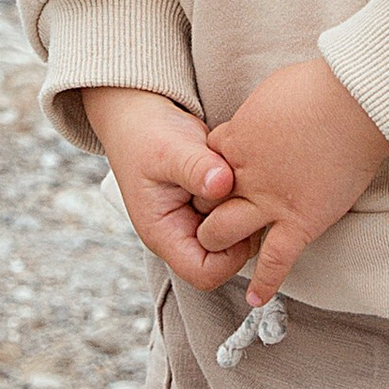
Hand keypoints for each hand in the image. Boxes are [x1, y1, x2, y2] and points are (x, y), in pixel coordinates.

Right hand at [84, 87, 237, 292]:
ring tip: (235, 174)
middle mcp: (184, 234)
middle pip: (228, 258)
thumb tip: (221, 184)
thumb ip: (195, 168)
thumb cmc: (146, 134)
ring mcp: (200, 220)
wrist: (141, 115)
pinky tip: (238, 169)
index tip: (235, 214)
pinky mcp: (214, 205)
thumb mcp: (168, 149)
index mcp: (165, 234)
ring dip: (246, 207)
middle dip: (241, 227)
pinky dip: (247, 194)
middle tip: (238, 188)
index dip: (229, 254)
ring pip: (240, 234)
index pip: (205, 273)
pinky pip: (242, 211)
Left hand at [200, 59, 388, 304]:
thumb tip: (268, 117)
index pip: (207, 163)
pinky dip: (264, 283)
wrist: (354, 104)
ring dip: (221, 240)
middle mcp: (244, 175)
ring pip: (223, 233)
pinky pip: (275, 260)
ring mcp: (270, 202)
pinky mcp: (300, 222)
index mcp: (236, 140)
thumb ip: (262, 114)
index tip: (226, 175)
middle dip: (208, 208)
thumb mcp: (274, 91)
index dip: (214, 171)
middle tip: (222, 212)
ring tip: (228, 249)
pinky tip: (256, 299)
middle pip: (206, 202)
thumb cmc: (320, 88)